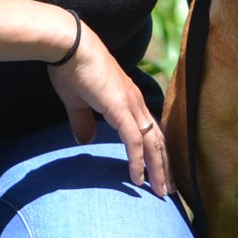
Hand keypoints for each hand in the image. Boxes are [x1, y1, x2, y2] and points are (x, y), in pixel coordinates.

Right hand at [46, 21, 173, 198]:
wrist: (69, 46)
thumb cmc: (71, 69)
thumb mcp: (76, 102)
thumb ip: (82, 123)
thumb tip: (84, 141)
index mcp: (128, 99)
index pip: (150, 131)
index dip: (156, 153)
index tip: (160, 173)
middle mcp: (135, 102)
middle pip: (158, 140)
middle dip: (164, 166)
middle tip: (168, 190)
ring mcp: (130, 104)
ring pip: (152, 143)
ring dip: (158, 169)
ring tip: (161, 191)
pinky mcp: (120, 108)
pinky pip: (134, 140)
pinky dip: (138, 160)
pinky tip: (139, 178)